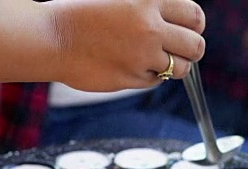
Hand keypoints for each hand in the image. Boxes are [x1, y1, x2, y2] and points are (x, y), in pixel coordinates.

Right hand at [46, 0, 205, 90]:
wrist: (52, 37)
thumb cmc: (80, 13)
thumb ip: (149, 5)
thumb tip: (176, 16)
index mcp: (148, 1)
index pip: (194, 15)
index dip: (195, 25)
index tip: (189, 30)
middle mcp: (150, 29)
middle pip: (195, 46)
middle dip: (191, 50)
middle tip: (180, 51)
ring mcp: (141, 57)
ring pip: (180, 69)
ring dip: (174, 66)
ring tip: (156, 61)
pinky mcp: (130, 78)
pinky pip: (155, 82)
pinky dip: (150, 76)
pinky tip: (132, 66)